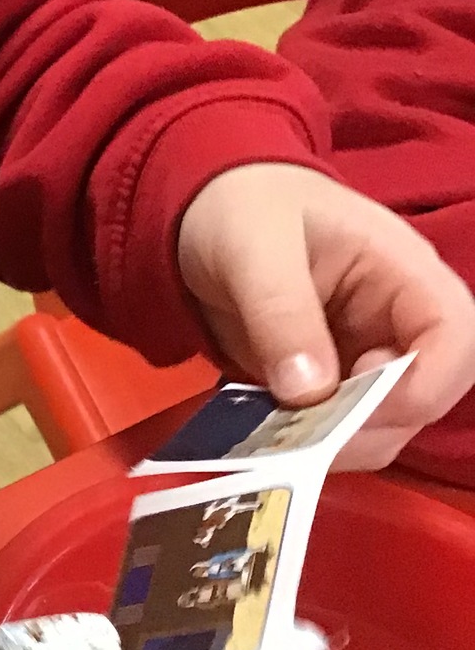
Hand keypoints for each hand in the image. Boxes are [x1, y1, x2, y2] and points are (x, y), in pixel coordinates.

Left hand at [177, 163, 474, 468]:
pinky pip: (336, 428)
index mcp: (402, 271)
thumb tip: (310, 392)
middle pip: (424, 396)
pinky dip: (305, 440)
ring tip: (275, 432)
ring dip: (335, 442)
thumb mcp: (253, 248)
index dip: (422, 385)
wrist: (200, 208)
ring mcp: (365, 355)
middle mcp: (397, 320)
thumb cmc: (240, 207)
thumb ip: (281, 312)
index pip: (454, 337)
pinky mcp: (330, 382)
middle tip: (301, 435)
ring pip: (382, 425)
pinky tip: (264, 431)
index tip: (356, 407)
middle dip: (369, 427)